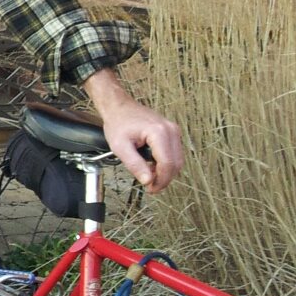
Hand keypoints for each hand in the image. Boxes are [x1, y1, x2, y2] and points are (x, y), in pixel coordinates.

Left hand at [85, 70, 183, 192]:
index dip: (161, 180)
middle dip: (164, 178)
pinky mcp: (172, 132)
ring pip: (177, 160)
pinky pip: (174, 153)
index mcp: (159, 133)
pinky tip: (152, 165)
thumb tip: (147, 181)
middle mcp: (171, 130)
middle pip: (176, 163)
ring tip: (148, 175)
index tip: (151, 189)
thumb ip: (134, 164)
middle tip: (150, 187)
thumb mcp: (120, 146)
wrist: (118, 107)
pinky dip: (165, 163)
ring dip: (165, 171)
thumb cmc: (118, 122)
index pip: (167, 164)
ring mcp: (173, 130)